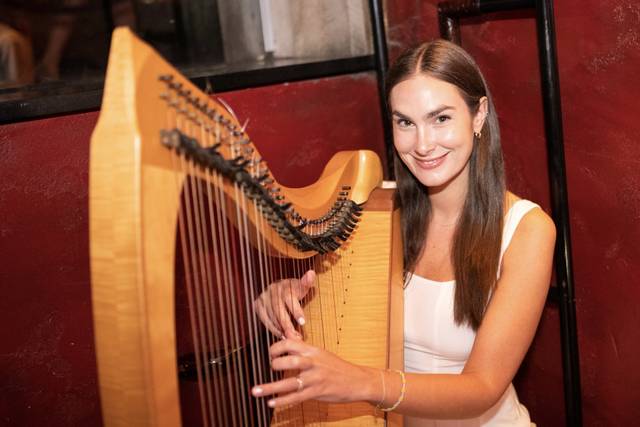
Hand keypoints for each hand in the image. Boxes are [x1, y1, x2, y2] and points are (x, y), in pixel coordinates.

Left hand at [251, 338, 376, 407]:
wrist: (357, 380)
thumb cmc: (337, 367)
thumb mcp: (321, 353)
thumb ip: (304, 348)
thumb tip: (287, 339)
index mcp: (313, 350)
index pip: (290, 343)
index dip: (276, 347)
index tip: (270, 354)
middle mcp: (313, 362)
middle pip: (289, 360)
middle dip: (274, 364)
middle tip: (269, 368)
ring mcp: (315, 378)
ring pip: (289, 382)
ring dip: (269, 387)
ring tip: (254, 391)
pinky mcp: (317, 392)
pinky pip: (296, 397)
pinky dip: (282, 400)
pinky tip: (271, 403)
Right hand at [253, 270, 315, 339]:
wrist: (278, 287)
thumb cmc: (293, 289)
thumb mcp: (301, 285)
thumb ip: (307, 282)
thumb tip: (311, 273)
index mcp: (285, 286)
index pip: (290, 299)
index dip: (296, 311)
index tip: (303, 323)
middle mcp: (273, 291)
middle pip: (279, 310)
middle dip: (287, 324)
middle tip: (295, 336)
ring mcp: (264, 297)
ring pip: (271, 315)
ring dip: (280, 328)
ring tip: (290, 337)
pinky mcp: (258, 305)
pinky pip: (264, 318)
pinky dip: (272, 328)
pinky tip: (280, 334)